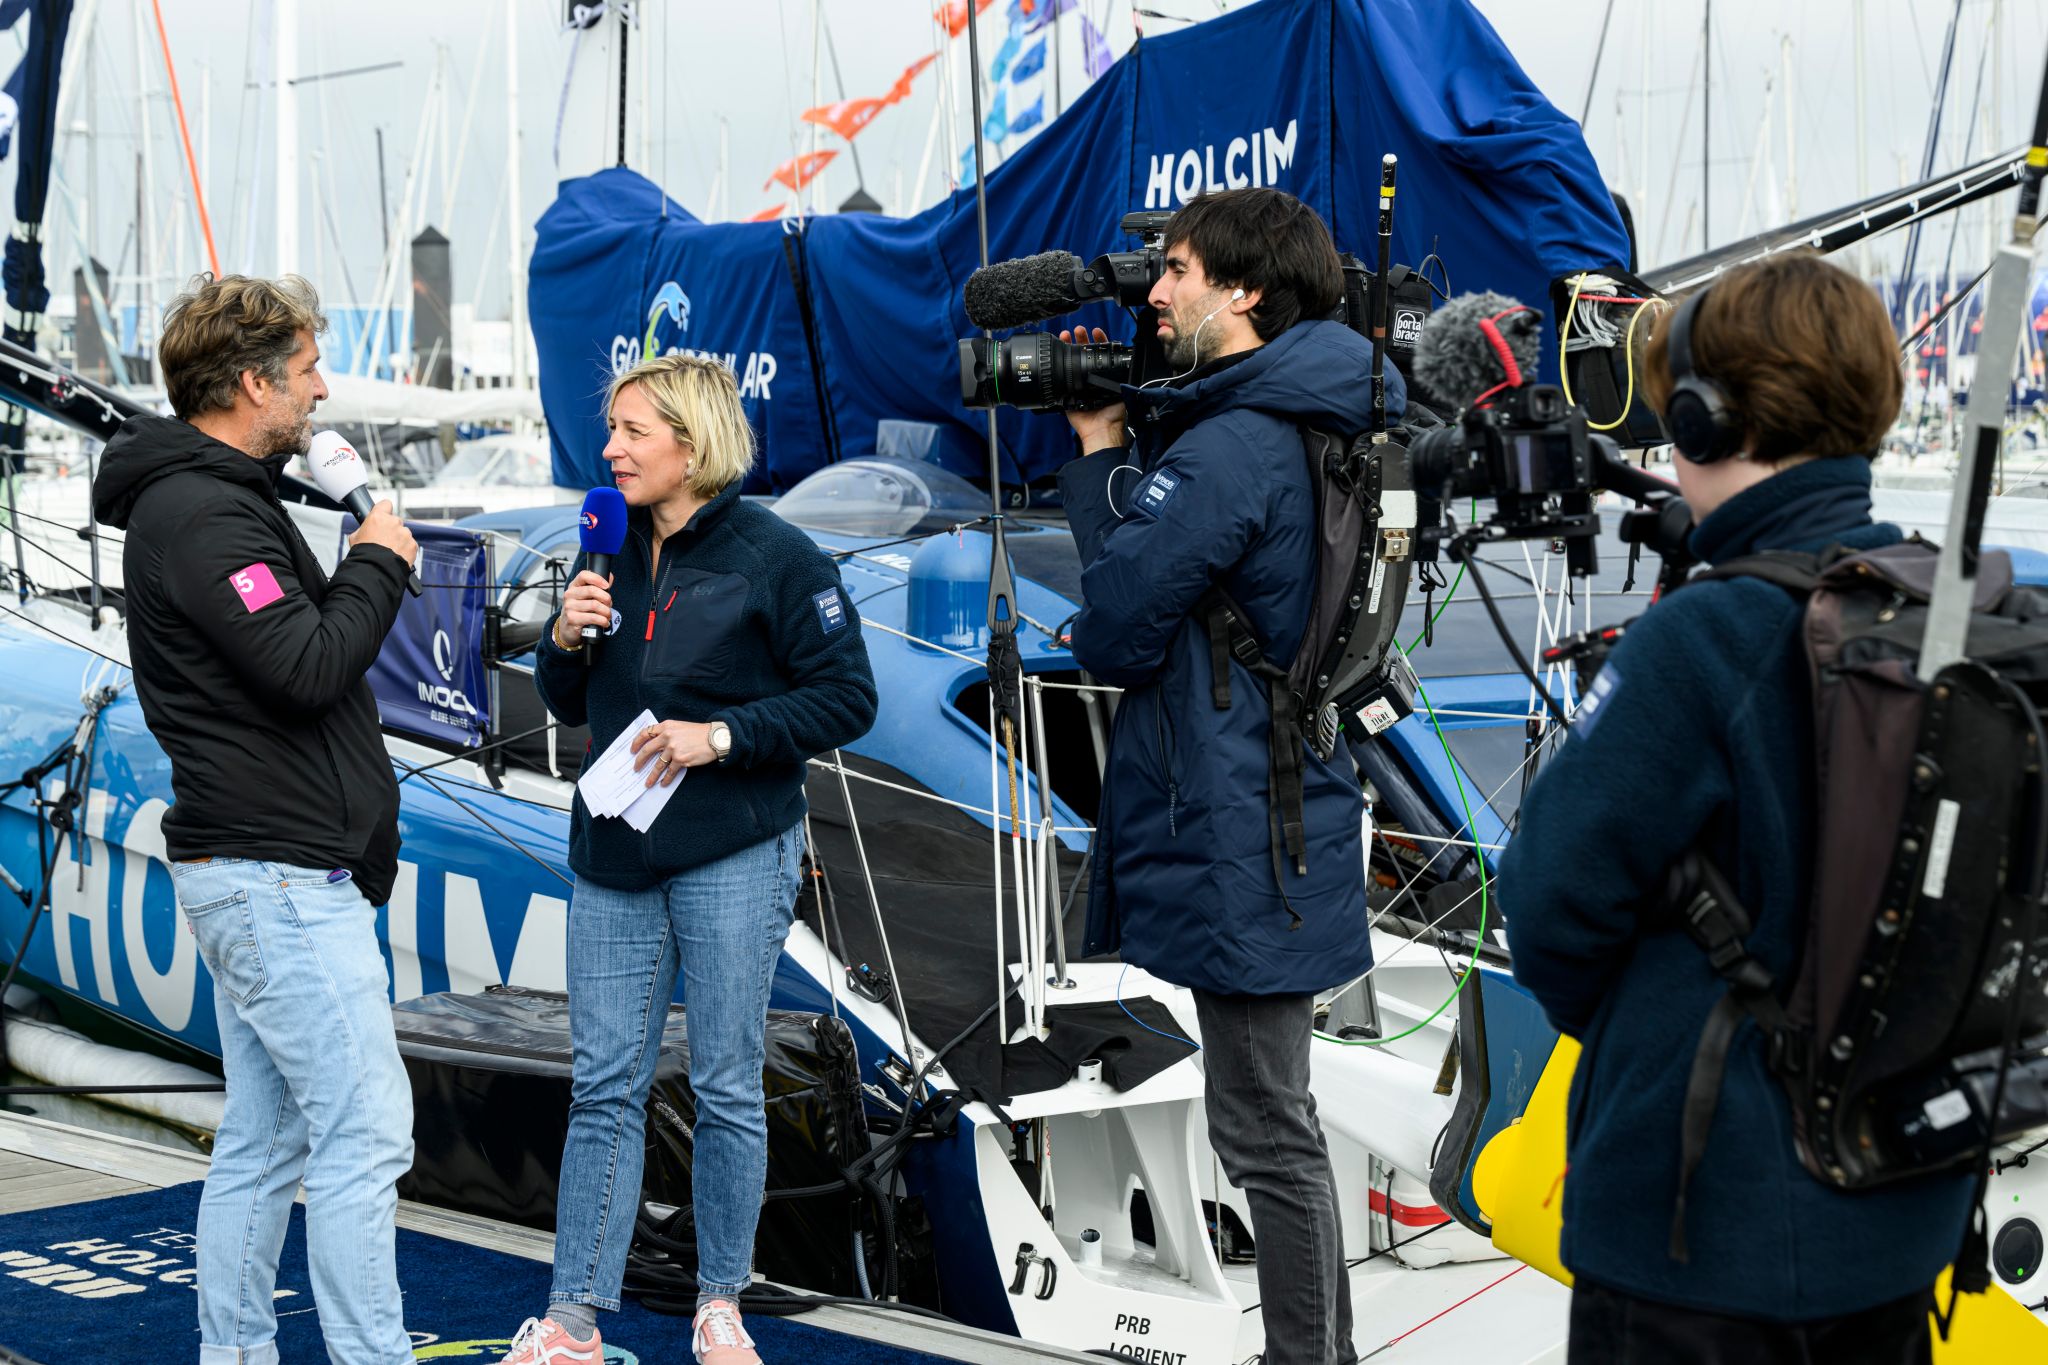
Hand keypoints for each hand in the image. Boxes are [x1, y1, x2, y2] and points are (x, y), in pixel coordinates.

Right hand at [349, 500, 416, 566]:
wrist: (375, 570)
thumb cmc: (364, 555)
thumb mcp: (356, 537)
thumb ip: (365, 528)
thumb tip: (367, 529)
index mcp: (378, 517)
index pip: (385, 504)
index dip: (384, 510)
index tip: (384, 515)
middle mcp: (394, 523)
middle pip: (395, 521)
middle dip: (391, 529)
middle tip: (384, 540)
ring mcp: (405, 534)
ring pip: (404, 533)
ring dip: (399, 540)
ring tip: (390, 551)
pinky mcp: (413, 545)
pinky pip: (410, 544)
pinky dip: (406, 549)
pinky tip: (396, 556)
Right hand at [552, 570, 613, 649]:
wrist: (567, 629)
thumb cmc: (580, 611)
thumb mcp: (587, 597)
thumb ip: (598, 587)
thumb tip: (610, 577)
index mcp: (574, 586)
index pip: (584, 575)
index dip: (597, 578)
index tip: (607, 585)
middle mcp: (569, 595)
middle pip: (592, 590)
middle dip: (606, 598)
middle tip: (609, 604)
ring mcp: (569, 607)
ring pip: (595, 605)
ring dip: (606, 611)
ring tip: (608, 615)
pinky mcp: (572, 619)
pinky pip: (593, 618)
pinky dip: (603, 621)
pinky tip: (604, 622)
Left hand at [629, 719, 715, 786]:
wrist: (715, 738)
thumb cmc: (699, 733)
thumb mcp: (680, 727)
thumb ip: (667, 733)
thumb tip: (654, 746)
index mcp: (666, 726)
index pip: (645, 733)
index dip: (636, 742)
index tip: (632, 750)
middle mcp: (668, 736)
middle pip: (647, 750)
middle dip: (639, 761)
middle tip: (635, 768)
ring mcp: (673, 749)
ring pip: (658, 765)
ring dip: (651, 776)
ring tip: (647, 783)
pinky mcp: (681, 759)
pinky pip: (669, 772)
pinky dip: (666, 779)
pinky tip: (663, 783)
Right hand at [1059, 327, 1126, 451]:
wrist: (1101, 429)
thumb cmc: (1115, 414)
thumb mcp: (1124, 390)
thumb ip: (1126, 376)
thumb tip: (1132, 361)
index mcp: (1105, 376)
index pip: (1101, 354)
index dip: (1099, 342)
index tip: (1096, 332)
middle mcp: (1091, 379)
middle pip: (1084, 354)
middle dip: (1081, 340)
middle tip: (1079, 330)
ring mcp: (1078, 385)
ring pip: (1072, 362)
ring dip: (1069, 346)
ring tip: (1066, 335)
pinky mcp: (1067, 393)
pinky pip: (1061, 378)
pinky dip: (1058, 365)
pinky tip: (1057, 353)